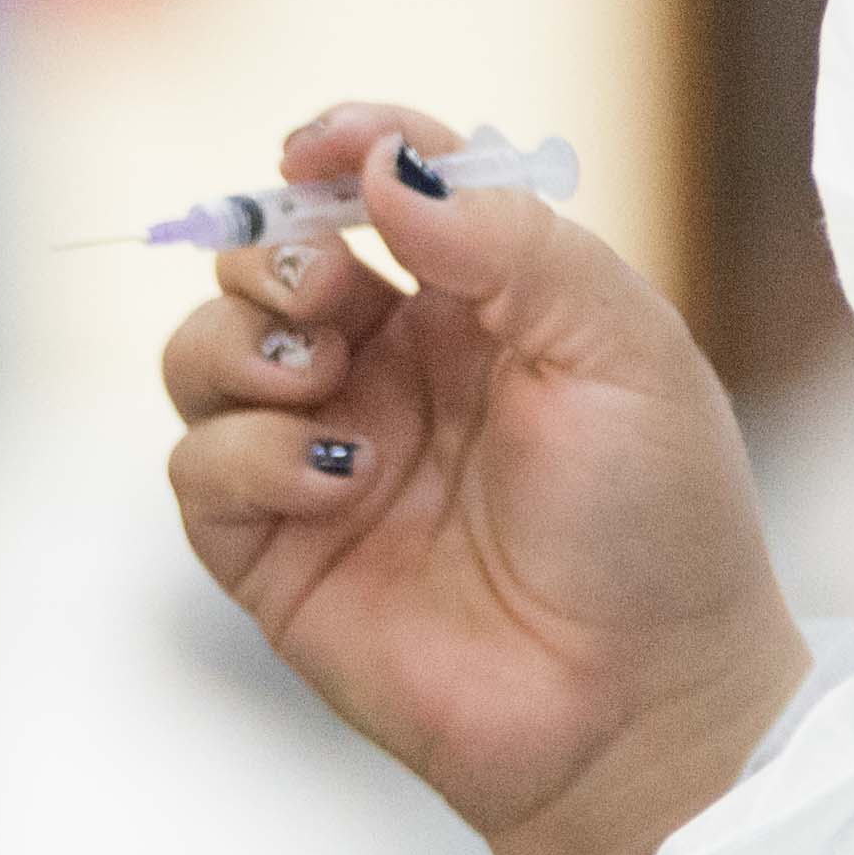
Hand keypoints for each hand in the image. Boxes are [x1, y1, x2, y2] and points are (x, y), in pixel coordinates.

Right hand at [157, 108, 804, 854]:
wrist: (642, 708)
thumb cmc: (657, 526)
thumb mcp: (620, 345)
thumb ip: (506, 239)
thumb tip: (380, 166)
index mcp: (477, 307)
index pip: (377, 190)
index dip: (337, 150)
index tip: (316, 146)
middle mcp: (387, 373)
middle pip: (265, 261)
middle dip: (274, 253)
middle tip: (332, 295)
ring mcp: (320, 461)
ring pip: (203, 351)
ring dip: (243, 342)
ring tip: (324, 382)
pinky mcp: (273, 555)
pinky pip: (196, 466)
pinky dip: (246, 452)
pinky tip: (340, 481)